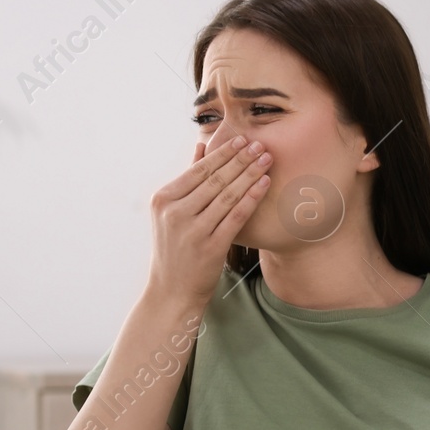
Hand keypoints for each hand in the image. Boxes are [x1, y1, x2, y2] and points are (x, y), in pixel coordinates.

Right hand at [145, 136, 272, 308]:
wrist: (172, 290)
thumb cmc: (175, 248)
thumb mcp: (171, 211)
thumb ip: (187, 178)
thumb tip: (200, 146)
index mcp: (163, 199)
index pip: (198, 170)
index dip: (223, 153)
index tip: (242, 139)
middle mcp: (175, 213)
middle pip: (215, 179)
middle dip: (240, 159)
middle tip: (260, 144)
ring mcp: (192, 231)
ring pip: (227, 195)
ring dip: (250, 174)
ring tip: (266, 159)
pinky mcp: (210, 247)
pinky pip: (236, 216)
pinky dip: (251, 197)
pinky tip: (265, 183)